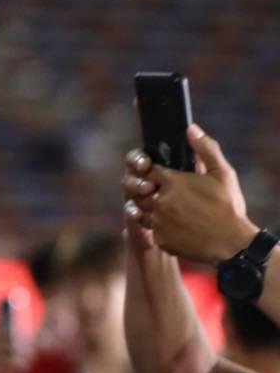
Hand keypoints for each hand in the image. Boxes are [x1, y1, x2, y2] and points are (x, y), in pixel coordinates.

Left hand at [123, 126, 257, 263]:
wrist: (232, 244)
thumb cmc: (228, 207)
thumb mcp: (222, 174)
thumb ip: (205, 149)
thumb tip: (191, 129)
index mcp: (172, 181)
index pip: (148, 170)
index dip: (150, 171)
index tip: (157, 174)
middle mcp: (159, 200)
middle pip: (140, 190)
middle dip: (147, 189)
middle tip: (162, 193)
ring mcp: (157, 221)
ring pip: (142, 210)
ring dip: (150, 208)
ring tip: (167, 209)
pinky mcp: (159, 238)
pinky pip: (150, 229)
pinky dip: (158, 226)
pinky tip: (173, 226)